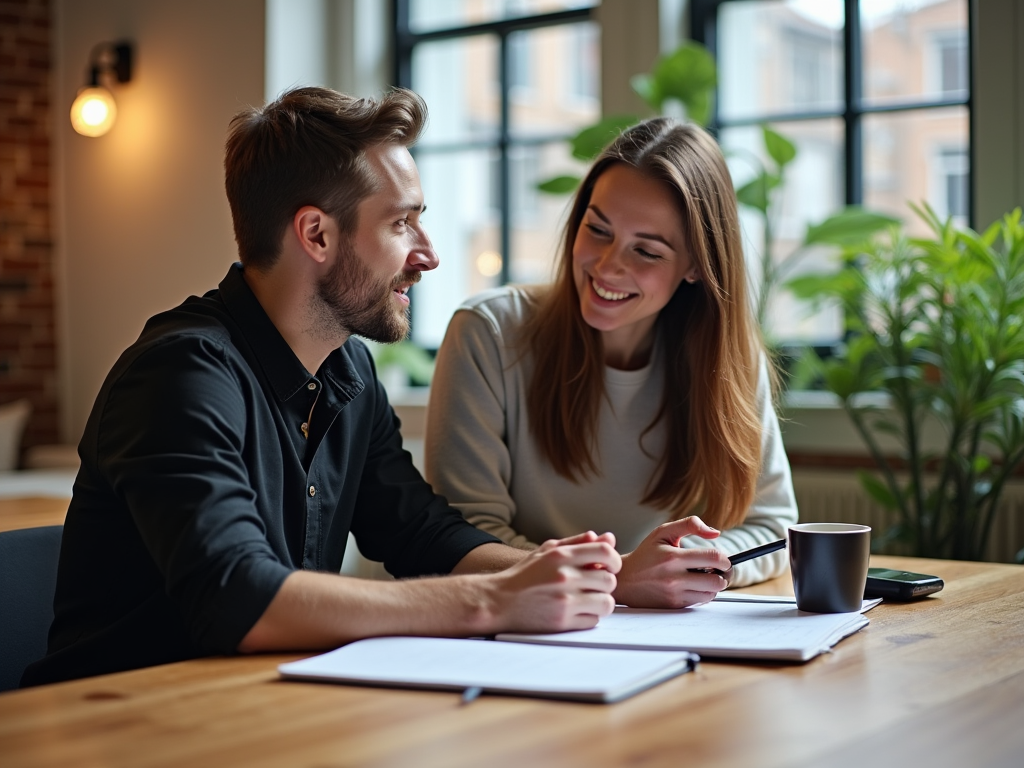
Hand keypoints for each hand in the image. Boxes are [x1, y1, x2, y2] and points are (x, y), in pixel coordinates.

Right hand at [483, 531, 620, 633]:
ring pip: (606, 603)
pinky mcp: (562, 622)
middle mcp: (564, 576)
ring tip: (589, 601)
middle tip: (595, 587)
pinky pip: (593, 621)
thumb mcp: (546, 551)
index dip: (614, 560)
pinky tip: (577, 612)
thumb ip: (577, 542)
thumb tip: (607, 538)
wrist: (498, 601)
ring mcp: (564, 600)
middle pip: (609, 580)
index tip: (610, 567)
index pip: (605, 552)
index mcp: (561, 555)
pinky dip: (589, 618)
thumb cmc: (524, 575)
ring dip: (601, 603)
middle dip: (606, 584)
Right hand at [614, 516, 731, 608]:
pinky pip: (700, 602)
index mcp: (673, 556)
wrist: (624, 579)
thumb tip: (715, 532)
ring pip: (711, 594)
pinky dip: (702, 594)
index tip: (724, 559)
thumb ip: (690, 524)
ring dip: (713, 586)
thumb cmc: (645, 554)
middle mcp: (674, 577)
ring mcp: (674, 593)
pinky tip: (694, 586)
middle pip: (717, 581)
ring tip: (705, 577)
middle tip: (718, 570)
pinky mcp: (673, 605)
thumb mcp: (663, 532)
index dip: (725, 559)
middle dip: (723, 575)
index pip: (713, 558)